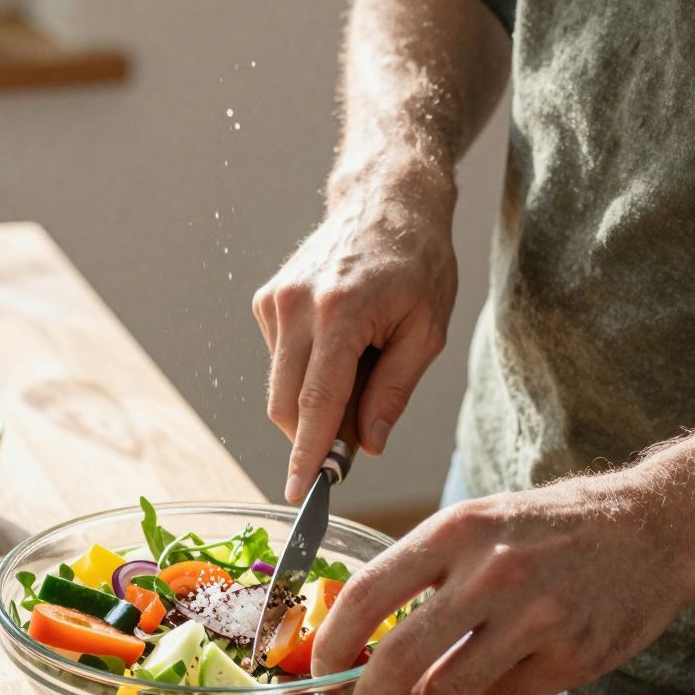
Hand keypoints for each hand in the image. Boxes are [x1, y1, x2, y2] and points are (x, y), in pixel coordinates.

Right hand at [252, 171, 457, 502]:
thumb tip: (368, 445)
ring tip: (362, 366)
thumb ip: (394, 392)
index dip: (307, 456)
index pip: (315, 403)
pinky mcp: (266, 300)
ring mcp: (275, 301)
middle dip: (313, 437)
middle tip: (356, 438)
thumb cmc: (418, 262)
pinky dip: (306, 373)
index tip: (300, 494)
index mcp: (340, 313)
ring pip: (280, 388)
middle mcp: (296, 306)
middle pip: (285, 405)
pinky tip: (341, 346)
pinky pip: (279, 362)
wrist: (386, 200)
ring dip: (313, 402)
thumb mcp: (427, 331)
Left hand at [312, 470, 694, 694]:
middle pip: (398, 660)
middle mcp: (493, 573)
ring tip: (436, 693)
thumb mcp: (479, 524)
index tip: (321, 668)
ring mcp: (536, 618)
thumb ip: (424, 572)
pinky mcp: (571, 658)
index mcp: (457, 530)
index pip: (368, 593)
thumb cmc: (550, 530)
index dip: (332, 642)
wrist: (654, 528)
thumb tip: (359, 636)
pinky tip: (504, 671)